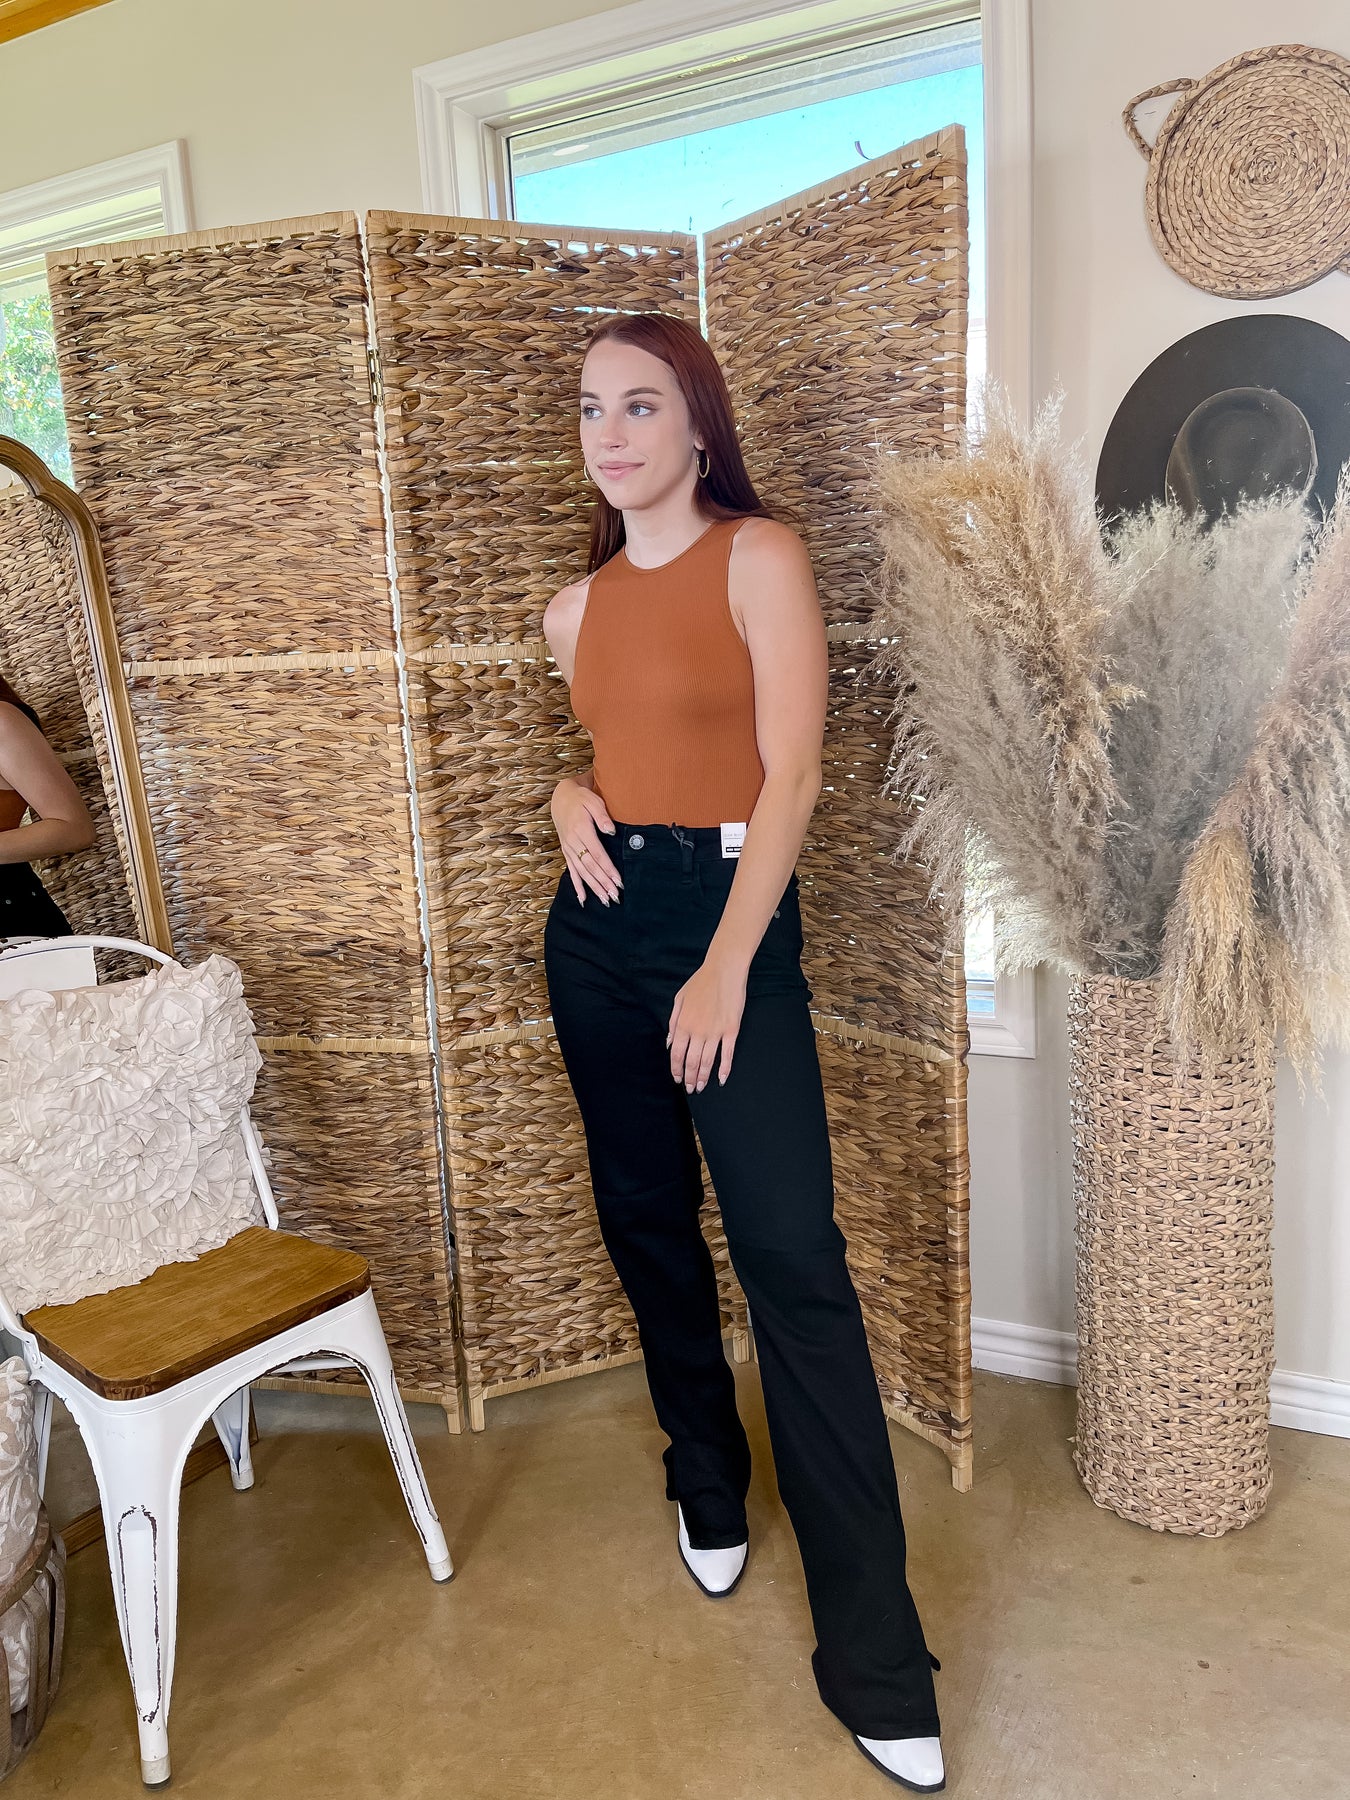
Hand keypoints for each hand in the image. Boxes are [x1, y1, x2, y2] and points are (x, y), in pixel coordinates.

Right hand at [550, 776, 621, 904]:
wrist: (561, 797)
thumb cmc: (581, 799)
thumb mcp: (593, 801)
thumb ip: (602, 816)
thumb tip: (611, 831)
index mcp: (581, 830)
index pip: (598, 854)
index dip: (608, 869)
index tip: (618, 881)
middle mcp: (573, 841)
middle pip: (590, 866)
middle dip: (603, 882)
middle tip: (614, 896)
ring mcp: (568, 848)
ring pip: (582, 872)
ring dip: (593, 887)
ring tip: (604, 900)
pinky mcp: (566, 851)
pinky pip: (571, 871)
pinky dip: (577, 886)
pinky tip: (583, 898)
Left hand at [667, 951, 746, 1090]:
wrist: (724, 970)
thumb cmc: (701, 982)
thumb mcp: (679, 999)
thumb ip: (673, 1022)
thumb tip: (670, 1043)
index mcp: (683, 1024)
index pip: (677, 1054)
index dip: (676, 1070)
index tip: (677, 1079)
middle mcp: (697, 1031)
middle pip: (691, 1062)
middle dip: (689, 1079)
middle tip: (690, 1089)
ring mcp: (715, 1032)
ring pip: (707, 1062)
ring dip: (703, 1077)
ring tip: (701, 1087)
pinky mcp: (731, 1030)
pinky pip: (727, 1054)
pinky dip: (725, 1069)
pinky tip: (722, 1079)